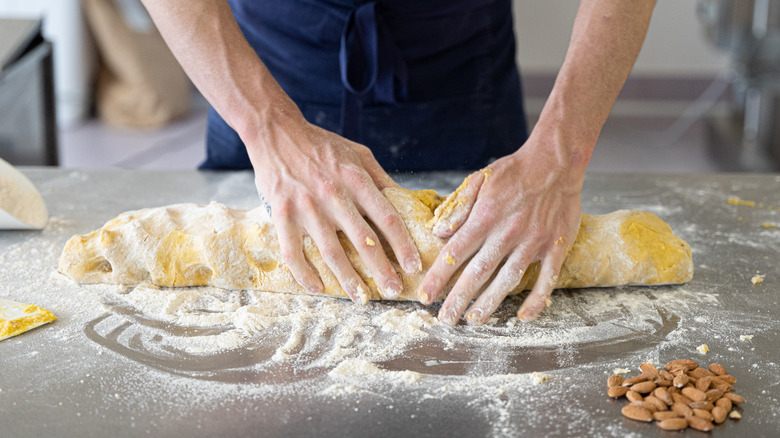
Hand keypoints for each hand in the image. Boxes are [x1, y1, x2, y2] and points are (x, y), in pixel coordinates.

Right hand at [248, 115, 420, 302]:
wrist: (276, 132)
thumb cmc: (321, 145)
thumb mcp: (358, 154)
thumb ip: (381, 179)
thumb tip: (406, 200)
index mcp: (356, 179)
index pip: (387, 218)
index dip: (402, 245)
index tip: (413, 266)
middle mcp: (333, 195)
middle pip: (363, 240)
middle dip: (381, 269)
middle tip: (393, 290)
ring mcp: (306, 207)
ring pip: (331, 252)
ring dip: (348, 279)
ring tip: (362, 298)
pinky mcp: (282, 214)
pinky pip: (293, 252)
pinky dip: (304, 273)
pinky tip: (318, 287)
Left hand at [417, 141, 583, 323]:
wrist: (556, 161)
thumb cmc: (515, 171)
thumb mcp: (480, 180)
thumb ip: (459, 207)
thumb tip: (438, 233)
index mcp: (485, 217)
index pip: (455, 253)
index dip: (438, 277)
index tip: (425, 295)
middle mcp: (507, 233)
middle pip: (478, 273)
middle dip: (459, 299)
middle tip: (445, 320)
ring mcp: (533, 242)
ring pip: (508, 279)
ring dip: (490, 303)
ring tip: (474, 320)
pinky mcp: (556, 246)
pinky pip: (547, 279)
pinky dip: (536, 300)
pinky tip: (524, 317)